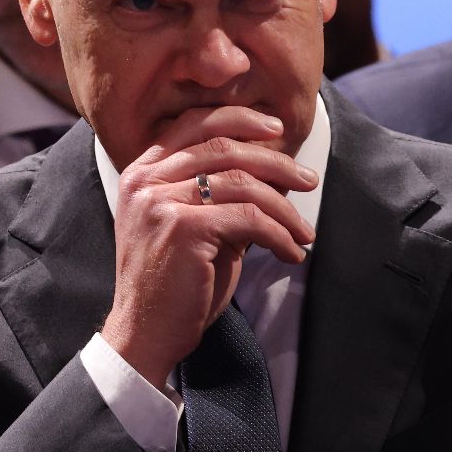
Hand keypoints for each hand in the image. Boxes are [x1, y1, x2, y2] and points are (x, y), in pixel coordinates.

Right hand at [100, 103, 317, 386]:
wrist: (144, 332)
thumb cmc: (173, 283)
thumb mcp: (193, 226)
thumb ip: (220, 194)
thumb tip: (273, 174)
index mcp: (143, 171)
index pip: (195, 123)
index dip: (240, 119)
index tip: (276, 129)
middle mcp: (146, 179)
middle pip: (224, 146)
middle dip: (275, 162)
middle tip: (308, 180)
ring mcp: (161, 201)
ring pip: (242, 183)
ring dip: (284, 208)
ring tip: (305, 231)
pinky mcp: (183, 228)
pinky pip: (248, 219)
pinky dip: (278, 234)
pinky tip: (291, 252)